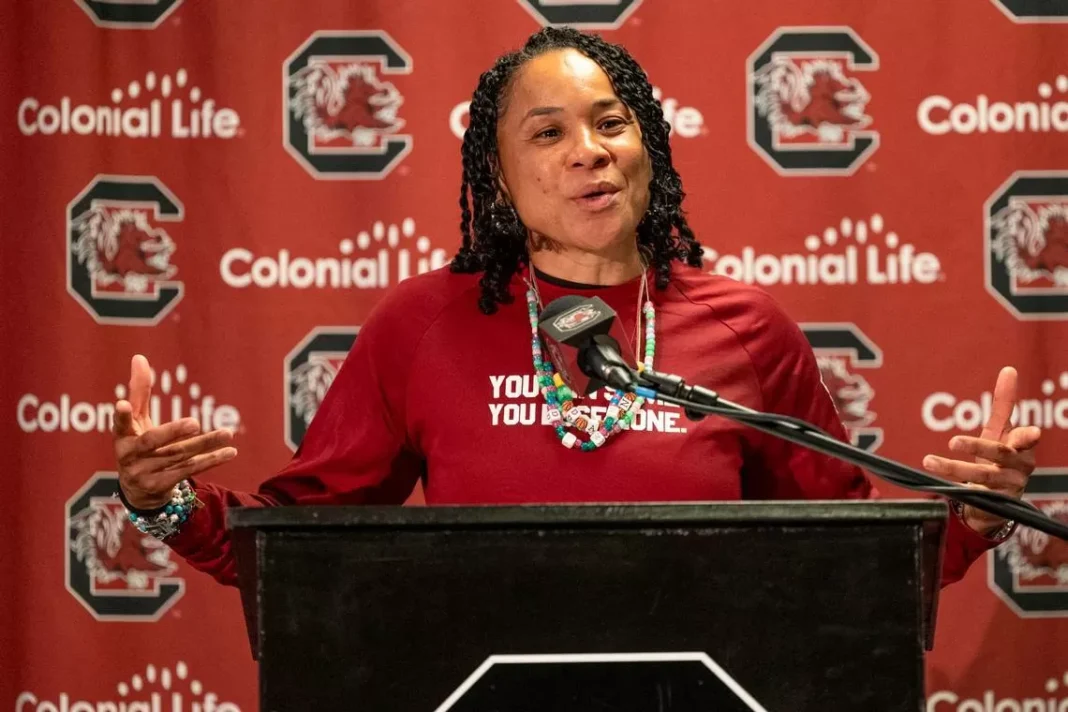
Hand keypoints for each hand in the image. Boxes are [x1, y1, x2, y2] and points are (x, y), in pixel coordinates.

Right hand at [113, 354, 237, 509]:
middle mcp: (129, 455)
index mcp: (122, 435)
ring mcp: (143, 473)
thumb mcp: (137, 419)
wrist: (138, 489)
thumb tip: (139, 357)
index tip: (121, 404)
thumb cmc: (138, 443)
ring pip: (178, 456)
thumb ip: (140, 391)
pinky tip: (230, 452)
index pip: (119, 424)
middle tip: (194, 423)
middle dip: (173, 431)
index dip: (120, 415)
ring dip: (205, 445)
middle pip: (152, 442)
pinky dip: (211, 460)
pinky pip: (189, 470)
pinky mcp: (160, 486)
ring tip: (228, 433)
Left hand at [922, 366, 1040, 535]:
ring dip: (953, 468)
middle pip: (999, 454)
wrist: (997, 499)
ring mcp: (1009, 487)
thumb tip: (1009, 370)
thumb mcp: (1000, 430)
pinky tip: (940, 485)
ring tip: (928, 461)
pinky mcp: (995, 504)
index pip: (1026, 438)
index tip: (1030, 433)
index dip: (1027, 436)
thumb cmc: (999, 456)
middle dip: (977, 447)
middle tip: (952, 442)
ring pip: (982, 475)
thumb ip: (1004, 403)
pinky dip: (957, 489)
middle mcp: (1020, 466)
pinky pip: (974, 495)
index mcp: (1022, 446)